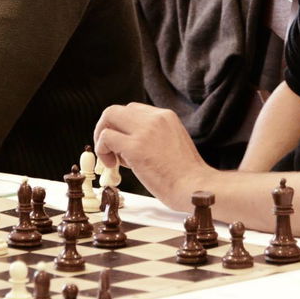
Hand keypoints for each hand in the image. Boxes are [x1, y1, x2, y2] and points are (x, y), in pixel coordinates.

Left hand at [93, 103, 213, 210]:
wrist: (197, 188)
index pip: (132, 110)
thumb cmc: (186, 176)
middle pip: (116, 110)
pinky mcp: (135, 147)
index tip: (123, 147)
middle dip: (106, 128)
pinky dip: (102, 150)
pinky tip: (112, 166)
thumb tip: (128, 143)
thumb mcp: (172, 142)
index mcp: (166, 116)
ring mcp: (145, 131)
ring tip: (113, 160)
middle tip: (109, 150)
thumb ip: (153, 136)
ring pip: (108, 117)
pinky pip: (105, 138)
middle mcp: (155, 118)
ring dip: (102, 139)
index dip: (122, 128)